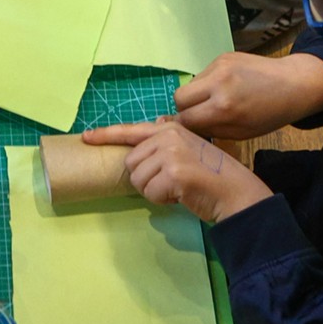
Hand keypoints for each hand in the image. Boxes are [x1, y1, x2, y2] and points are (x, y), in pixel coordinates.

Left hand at [84, 120, 270, 223]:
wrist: (236, 192)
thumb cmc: (212, 175)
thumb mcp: (190, 147)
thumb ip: (168, 138)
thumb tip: (152, 124)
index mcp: (170, 128)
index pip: (131, 130)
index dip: (106, 135)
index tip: (86, 137)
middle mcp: (168, 135)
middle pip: (131, 163)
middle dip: (146, 178)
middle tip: (172, 181)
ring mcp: (170, 153)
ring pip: (138, 180)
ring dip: (154, 191)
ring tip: (178, 187)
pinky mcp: (173, 173)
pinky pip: (151, 193)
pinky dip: (163, 200)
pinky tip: (182, 195)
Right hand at [173, 52, 322, 142]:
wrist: (294, 84)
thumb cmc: (270, 115)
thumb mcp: (241, 133)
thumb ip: (211, 130)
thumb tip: (187, 128)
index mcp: (223, 108)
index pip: (184, 119)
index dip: (185, 126)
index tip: (190, 129)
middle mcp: (217, 84)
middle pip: (178, 98)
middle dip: (185, 109)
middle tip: (199, 114)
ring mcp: (219, 66)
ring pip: (189, 84)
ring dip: (196, 95)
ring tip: (215, 100)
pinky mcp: (222, 56)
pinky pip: (202, 74)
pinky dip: (208, 84)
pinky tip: (226, 87)